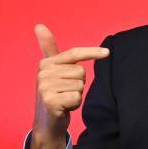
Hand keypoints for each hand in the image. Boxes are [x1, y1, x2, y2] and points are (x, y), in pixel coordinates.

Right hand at [30, 24, 109, 148]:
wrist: (47, 123)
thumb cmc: (54, 94)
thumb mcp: (52, 71)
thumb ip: (49, 49)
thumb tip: (39, 25)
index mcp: (45, 63)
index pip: (74, 53)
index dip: (92, 53)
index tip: (108, 53)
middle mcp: (43, 73)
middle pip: (81, 72)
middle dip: (78, 84)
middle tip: (65, 93)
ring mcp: (45, 87)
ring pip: (80, 85)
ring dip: (76, 95)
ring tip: (64, 99)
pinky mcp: (50, 101)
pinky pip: (77, 97)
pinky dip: (75, 105)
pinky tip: (64, 108)